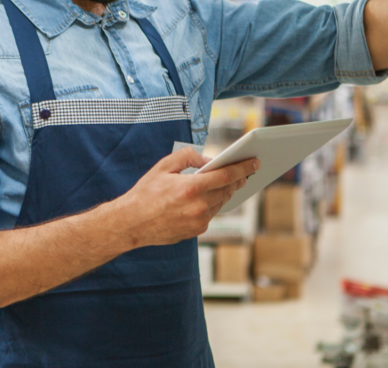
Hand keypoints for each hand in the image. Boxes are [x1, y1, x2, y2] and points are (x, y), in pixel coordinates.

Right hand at [120, 147, 256, 245]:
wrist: (132, 223)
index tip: (255, 162)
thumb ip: (188, 157)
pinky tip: (212, 196)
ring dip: (226, 191)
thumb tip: (209, 159)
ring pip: (221, 202)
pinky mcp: (196, 231)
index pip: (226, 176)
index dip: (243, 168)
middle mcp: (198, 206)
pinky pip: (211, 214)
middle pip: (227, 189)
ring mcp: (199, 221)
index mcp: (191, 188)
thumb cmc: (146, 192)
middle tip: (245, 171)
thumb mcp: (164, 166)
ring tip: (231, 181)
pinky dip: (213, 204)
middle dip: (238, 179)